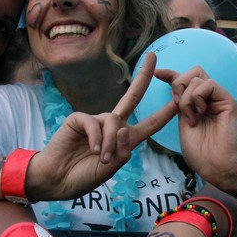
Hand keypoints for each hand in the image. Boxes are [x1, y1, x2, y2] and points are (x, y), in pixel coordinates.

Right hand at [29, 53, 177, 200]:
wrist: (58, 180)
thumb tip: (124, 128)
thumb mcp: (112, 168)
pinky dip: (97, 138)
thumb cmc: (84, 175)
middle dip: (144, 76)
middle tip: (154, 56)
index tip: (179, 99)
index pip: (150, 123)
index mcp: (125, 138)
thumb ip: (123, 151)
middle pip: (132, 97)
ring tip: (102, 158)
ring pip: (114, 122)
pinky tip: (94, 150)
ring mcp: (96, 121)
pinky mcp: (79, 119)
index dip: (165, 113)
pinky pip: (94, 123)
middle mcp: (113, 125)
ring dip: (111, 142)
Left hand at [156, 66, 236, 189]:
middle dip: (178, 84)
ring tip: (191, 117)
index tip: (156, 73)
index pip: (185, 80)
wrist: (217, 167)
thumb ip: (180, 106)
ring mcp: (220, 99)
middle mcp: (210, 99)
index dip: (170, 74)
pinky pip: (209, 84)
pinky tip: (198, 113)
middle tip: (178, 106)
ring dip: (187, 97)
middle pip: (193, 73)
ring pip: (197, 78)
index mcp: (198, 104)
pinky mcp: (229, 101)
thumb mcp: (183, 125)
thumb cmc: (201, 154)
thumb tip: (173, 87)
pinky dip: (197, 97)